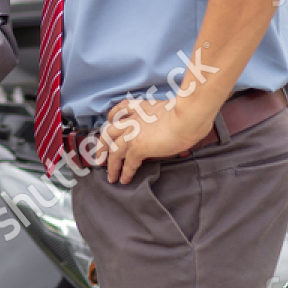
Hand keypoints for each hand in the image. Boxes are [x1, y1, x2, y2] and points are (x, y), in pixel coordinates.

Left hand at [91, 96, 218, 184]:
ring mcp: (132, 133)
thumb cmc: (187, 113)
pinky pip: (127, 163)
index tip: (109, 123)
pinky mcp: (138, 147)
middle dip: (102, 145)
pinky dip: (125, 173)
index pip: (120, 110)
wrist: (188, 117)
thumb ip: (162, 118)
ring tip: (110, 176)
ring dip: (111, 165)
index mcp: (140, 107)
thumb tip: (169, 128)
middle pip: (109, 132)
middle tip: (100, 157)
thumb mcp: (170, 110)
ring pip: (114, 150)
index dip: (112, 117)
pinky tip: (124, 180)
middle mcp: (132, 119)